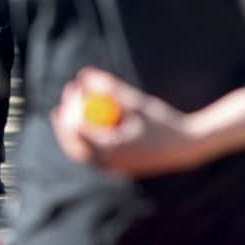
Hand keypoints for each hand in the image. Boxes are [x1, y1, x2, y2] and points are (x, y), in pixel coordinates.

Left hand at [50, 68, 203, 177]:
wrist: (185, 148)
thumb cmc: (162, 121)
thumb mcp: (135, 101)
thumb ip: (109, 87)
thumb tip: (83, 73)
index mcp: (113, 150)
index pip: (79, 135)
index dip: (67, 116)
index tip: (63, 100)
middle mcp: (110, 164)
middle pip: (75, 148)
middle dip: (64, 129)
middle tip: (58, 109)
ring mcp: (114, 170)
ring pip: (84, 156)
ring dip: (73, 137)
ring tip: (69, 117)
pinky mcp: (118, 171)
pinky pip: (96, 158)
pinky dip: (88, 143)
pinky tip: (86, 127)